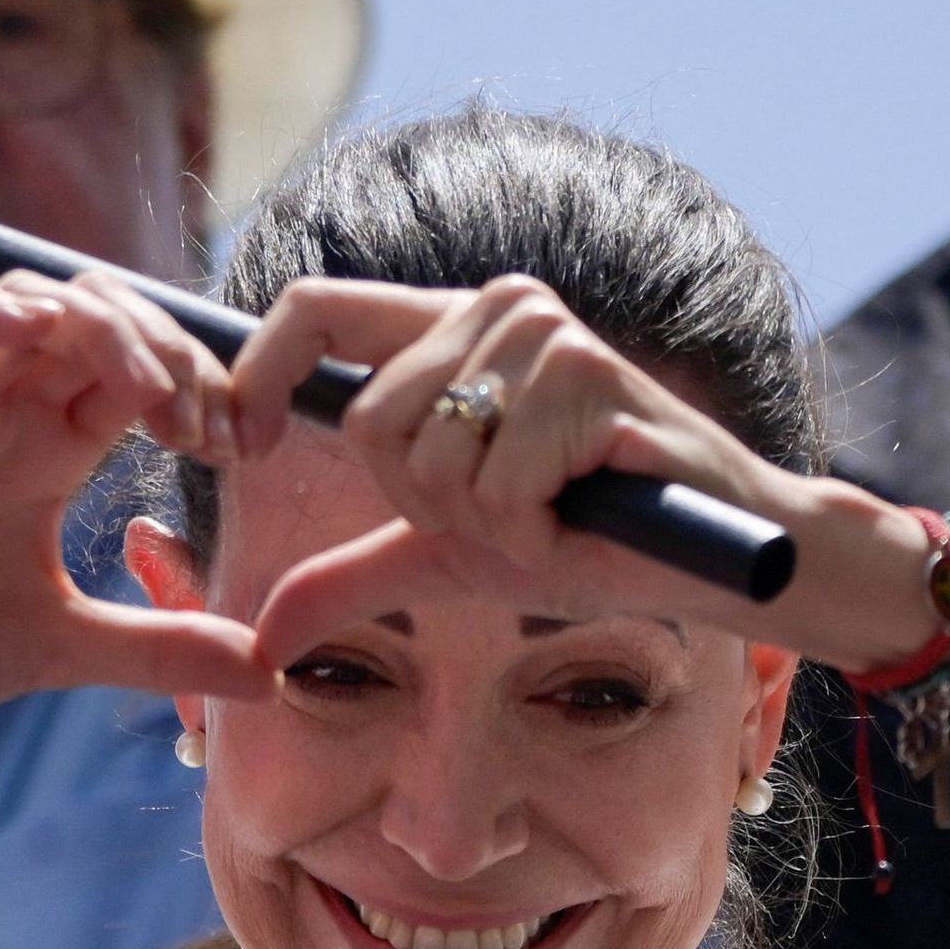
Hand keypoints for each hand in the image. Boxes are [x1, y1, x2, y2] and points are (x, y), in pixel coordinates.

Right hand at [0, 271, 271, 903]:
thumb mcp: (62, 649)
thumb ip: (159, 650)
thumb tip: (268, 675)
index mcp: (46, 448)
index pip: (140, 375)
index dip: (197, 386)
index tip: (236, 443)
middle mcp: (0, 408)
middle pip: (101, 321)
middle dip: (165, 350)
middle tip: (197, 419)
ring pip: (30, 304)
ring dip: (99, 326)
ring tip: (141, 388)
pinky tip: (36, 327)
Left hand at [226, 275, 917, 666]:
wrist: (712, 561)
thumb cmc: (585, 540)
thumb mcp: (446, 559)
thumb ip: (349, 579)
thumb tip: (259, 639)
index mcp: (447, 331)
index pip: (311, 309)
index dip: (254, 372)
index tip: (237, 443)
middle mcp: (492, 309)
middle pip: (369, 422)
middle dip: (425, 505)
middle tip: (506, 513)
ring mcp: (543, 332)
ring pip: (432, 459)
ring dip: (488, 523)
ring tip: (553, 511)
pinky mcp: (587, 375)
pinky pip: (498, 483)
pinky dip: (533, 531)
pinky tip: (583, 516)